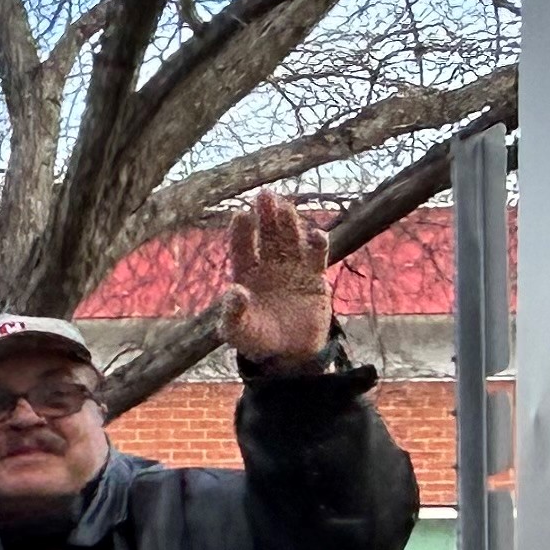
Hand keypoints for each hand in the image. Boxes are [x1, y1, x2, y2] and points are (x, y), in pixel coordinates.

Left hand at [217, 186, 333, 367]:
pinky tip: (315, 233)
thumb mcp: (238, 331)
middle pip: (267, 237)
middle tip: (265, 196)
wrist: (289, 353)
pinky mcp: (315, 278)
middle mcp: (269, 267)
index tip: (241, 214)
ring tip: (286, 207)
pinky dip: (317, 245)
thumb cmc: (257, 338)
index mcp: (246, 275)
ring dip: (289, 224)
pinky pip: (316, 258)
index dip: (241, 232)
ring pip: (291, 241)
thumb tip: (233, 291)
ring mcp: (293, 269)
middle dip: (266, 217)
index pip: (242, 249)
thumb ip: (232, 314)